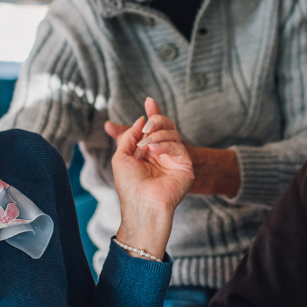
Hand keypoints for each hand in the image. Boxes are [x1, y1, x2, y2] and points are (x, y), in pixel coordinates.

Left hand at [106, 98, 193, 258]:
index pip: (154, 129)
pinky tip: (154, 150)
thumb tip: (141, 120)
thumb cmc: (129, 186)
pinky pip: (177, 146)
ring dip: (157, 134)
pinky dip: (164, 144)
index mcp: (148, 152)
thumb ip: (129, 136)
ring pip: (172, 133)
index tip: (149, 101)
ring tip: (146, 145)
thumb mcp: (121, 156)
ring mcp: (174, 159)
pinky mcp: (185, 166)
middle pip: (166, 126)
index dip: (152, 114)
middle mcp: (162, 154)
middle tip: (146, 128)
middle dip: (156, 120)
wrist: (141, 205)